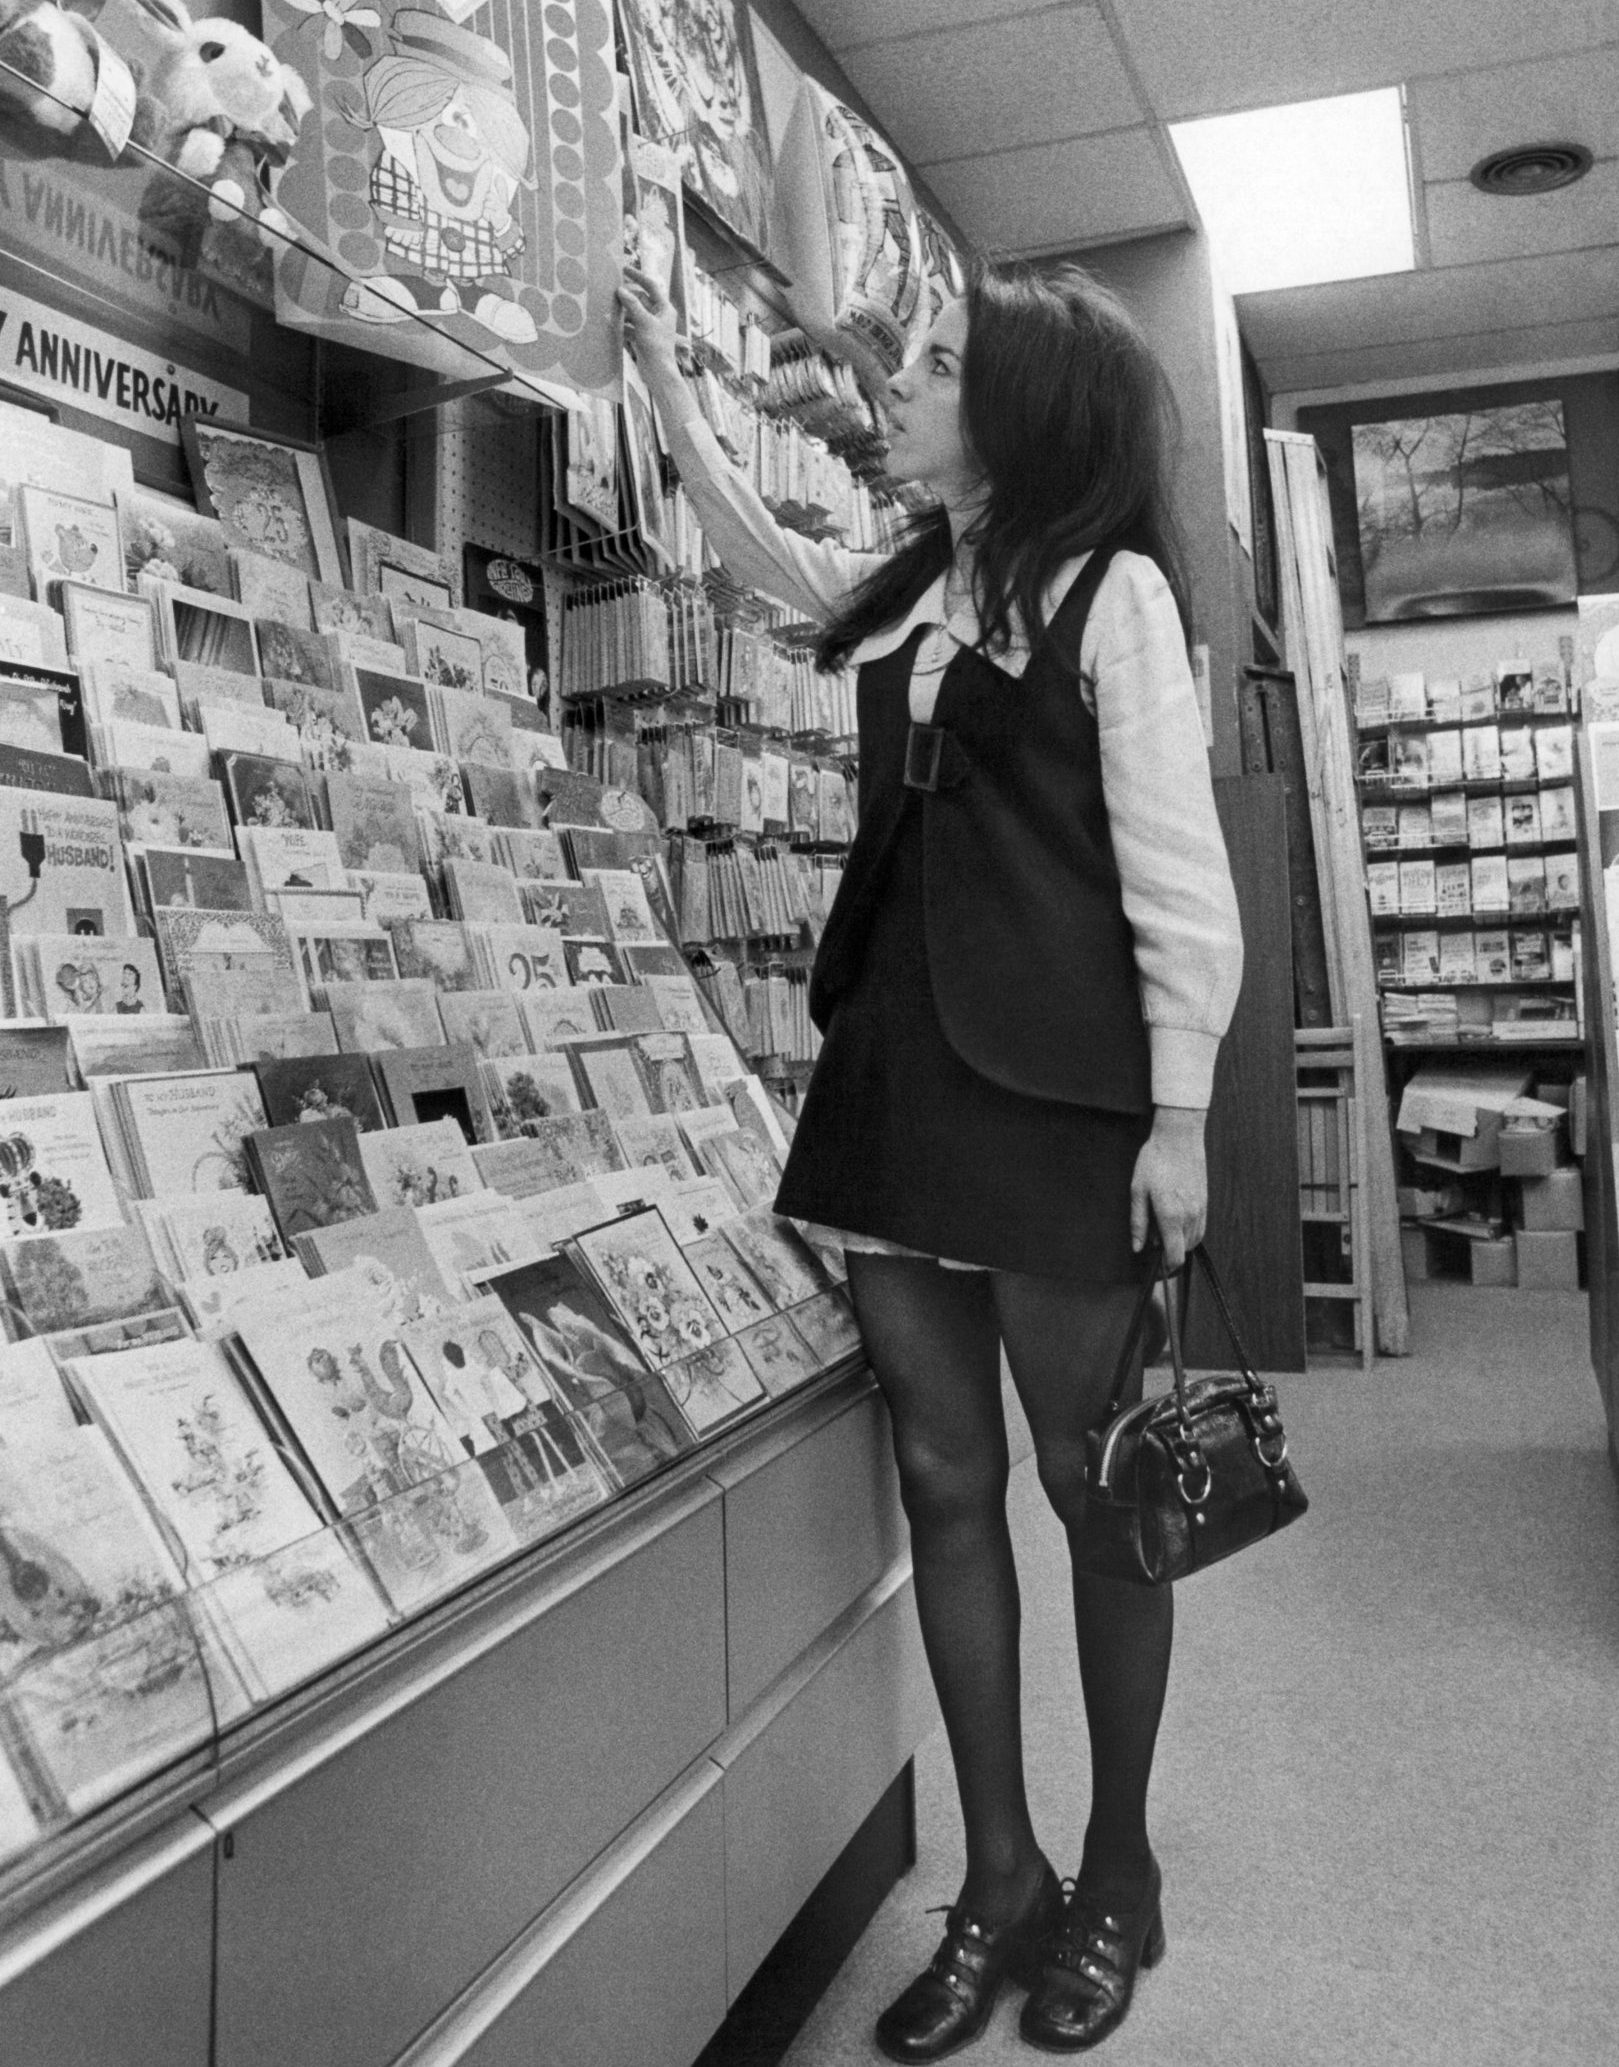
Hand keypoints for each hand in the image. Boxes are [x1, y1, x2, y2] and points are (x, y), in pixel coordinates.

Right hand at [617, 263, 679, 376]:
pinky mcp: (643, 338)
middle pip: (640, 299)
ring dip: (622, 311)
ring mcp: (651, 327)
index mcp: (664, 308)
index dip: (637, 276)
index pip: (650, 286)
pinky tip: (611, 323)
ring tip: (609, 307)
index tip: (624, 269)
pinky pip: (630, 326)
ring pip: (634, 313)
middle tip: (611, 291)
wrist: (658, 372)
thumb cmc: (656, 346)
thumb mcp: (643, 321)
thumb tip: (621, 290)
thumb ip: (632, 304)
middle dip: (627, 296)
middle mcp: (659, 315)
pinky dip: (622, 325)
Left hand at [1130, 1107, 1207, 1270]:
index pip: (1175, 1256)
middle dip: (1169, 1252)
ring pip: (1193, 1240)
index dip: (1166, 1268)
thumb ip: (1138, 1222)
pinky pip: (1199, 1227)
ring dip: (1179, 1241)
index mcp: (1170, 1216)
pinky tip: (1174, 1217)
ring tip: (1162, 1223)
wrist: (1179, 1137)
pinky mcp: (1205, 1202)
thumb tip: (1137, 1248)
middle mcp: (1189, 1216)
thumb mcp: (1137, 1191)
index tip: (1155, 1267)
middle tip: (1152, 1236)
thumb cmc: (1154, 1161)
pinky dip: (1188, 1231)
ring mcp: (1200, 1209)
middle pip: (1184, 1251)